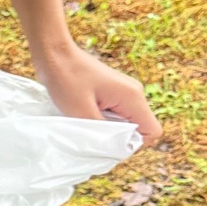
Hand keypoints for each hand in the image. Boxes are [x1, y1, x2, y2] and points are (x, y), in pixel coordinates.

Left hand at [34, 44, 161, 141]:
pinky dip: (101, 120)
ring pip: (125, 123)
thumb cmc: (66, 78)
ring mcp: (123, 92)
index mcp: (132, 98)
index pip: (152, 132)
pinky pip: (114, 114)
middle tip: (91, 136)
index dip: (133, 145)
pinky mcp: (112, 92)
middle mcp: (133, 94)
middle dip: (118, 139)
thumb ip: (100, 133)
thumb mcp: (81, 112)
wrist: (54, 54)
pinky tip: (83, 116)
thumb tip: (113, 151)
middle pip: (139, 129)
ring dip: (107, 130)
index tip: (108, 145)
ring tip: (85, 124)